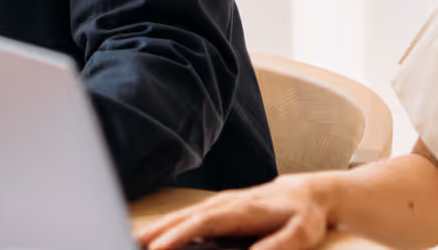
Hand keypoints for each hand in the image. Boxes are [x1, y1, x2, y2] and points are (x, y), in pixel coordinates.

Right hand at [137, 175, 332, 249]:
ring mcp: (218, 204)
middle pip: (184, 217)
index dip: (179, 235)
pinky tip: (152, 236)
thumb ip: (278, 245)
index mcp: (241, 210)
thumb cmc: (304, 215)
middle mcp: (224, 203)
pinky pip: (186, 217)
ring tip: (133, 240)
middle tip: (130, 243)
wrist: (308, 193)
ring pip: (181, 215)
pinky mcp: (216, 210)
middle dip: (156, 231)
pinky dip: (166, 225)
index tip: (158, 248)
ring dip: (156, 227)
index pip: (203, 223)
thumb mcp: (301, 232)